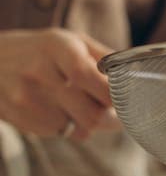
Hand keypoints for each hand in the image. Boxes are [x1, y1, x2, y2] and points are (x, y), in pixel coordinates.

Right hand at [0, 28, 118, 139]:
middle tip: (113, 114)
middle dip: (109, 118)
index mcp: (57, 46)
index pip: (92, 78)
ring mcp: (25, 96)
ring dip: (88, 124)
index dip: (114, 96)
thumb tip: (136, 76)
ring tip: (81, 109)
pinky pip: (57, 133)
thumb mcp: (70, 41)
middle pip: (91, 113)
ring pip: (77, 129)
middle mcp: (38, 70)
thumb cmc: (39, 50)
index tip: (125, 101)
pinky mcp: (19, 116)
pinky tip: (58, 111)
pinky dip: (66, 128)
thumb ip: (104, 57)